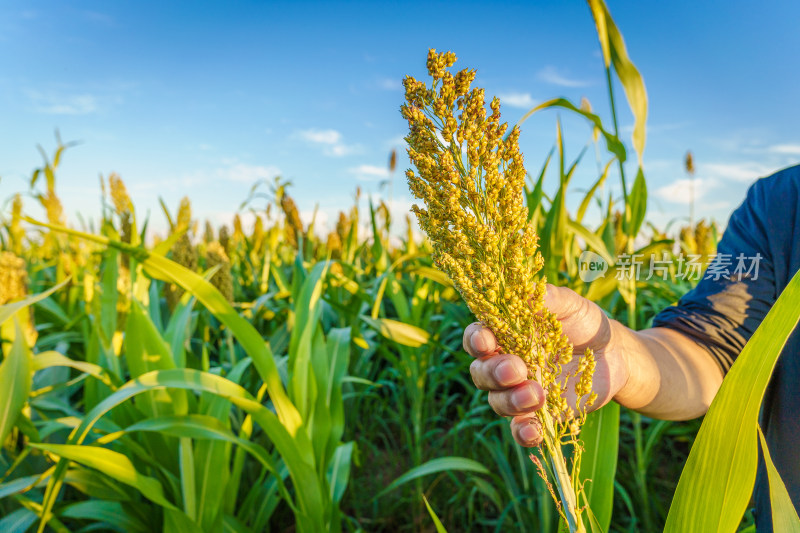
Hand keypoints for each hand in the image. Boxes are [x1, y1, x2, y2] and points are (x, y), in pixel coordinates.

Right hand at [463, 284, 629, 446]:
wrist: (614, 354)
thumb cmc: (584, 323)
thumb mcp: (570, 305)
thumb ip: (547, 298)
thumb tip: (525, 292)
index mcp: (505, 335)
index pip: (476, 338)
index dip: (476, 340)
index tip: (487, 340)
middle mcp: (505, 365)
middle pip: (481, 373)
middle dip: (493, 372)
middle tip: (518, 369)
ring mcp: (519, 392)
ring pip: (497, 401)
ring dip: (510, 400)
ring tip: (537, 393)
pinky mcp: (539, 414)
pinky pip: (520, 429)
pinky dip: (523, 433)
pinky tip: (533, 431)